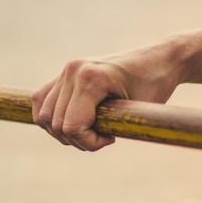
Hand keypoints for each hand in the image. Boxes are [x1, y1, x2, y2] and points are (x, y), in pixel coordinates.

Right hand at [32, 42, 182, 150]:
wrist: (159, 60)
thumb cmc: (154, 86)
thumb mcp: (135, 112)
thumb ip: (104, 128)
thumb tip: (76, 139)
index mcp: (91, 78)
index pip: (71, 126)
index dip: (88, 142)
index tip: (111, 139)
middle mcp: (73, 71)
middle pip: (55, 124)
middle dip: (78, 140)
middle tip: (104, 137)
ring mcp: (66, 70)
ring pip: (44, 115)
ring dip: (63, 132)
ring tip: (90, 131)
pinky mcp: (64, 73)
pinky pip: (42, 101)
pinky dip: (51, 118)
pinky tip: (73, 123)